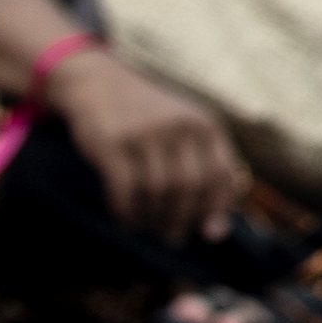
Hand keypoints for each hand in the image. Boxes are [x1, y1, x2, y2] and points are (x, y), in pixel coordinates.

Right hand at [49, 50, 239, 242]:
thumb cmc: (150, 118)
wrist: (100, 85)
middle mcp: (180, 126)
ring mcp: (146, 134)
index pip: (221, 175)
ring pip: (158, 191)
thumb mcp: (186, 130)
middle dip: (183, 219)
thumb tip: (216, 232)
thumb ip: (205, 171)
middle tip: (173, 237)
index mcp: (205, 124)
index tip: (208, 234)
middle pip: (190, 187)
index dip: (216, 208)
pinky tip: (126, 222)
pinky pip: (125, 189)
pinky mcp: (113, 144)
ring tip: (150, 229)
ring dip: (154, 218)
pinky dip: (127, 212)